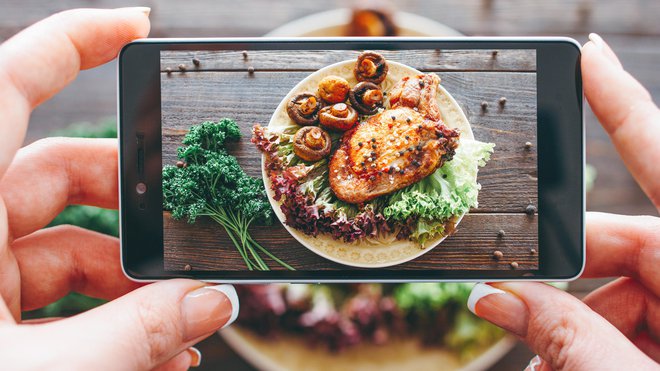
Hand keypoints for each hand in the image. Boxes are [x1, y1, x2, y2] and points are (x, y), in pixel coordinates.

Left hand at [0, 8, 237, 369]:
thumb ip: (133, 337)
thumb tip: (209, 306)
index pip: (7, 86)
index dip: (74, 41)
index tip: (138, 25)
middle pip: (60, 172)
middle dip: (138, 203)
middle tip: (191, 237)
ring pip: (64, 245)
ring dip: (130, 281)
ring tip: (182, 326)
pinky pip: (51, 297)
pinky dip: (104, 317)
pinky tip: (150, 354)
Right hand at [468, 34, 659, 369]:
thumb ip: (567, 338)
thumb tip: (498, 298)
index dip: (621, 102)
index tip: (585, 57)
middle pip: (629, 243)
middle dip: (563, 277)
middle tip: (513, 311)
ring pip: (629, 291)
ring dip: (577, 326)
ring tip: (553, 367)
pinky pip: (642, 322)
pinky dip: (602, 345)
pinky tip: (577, 368)